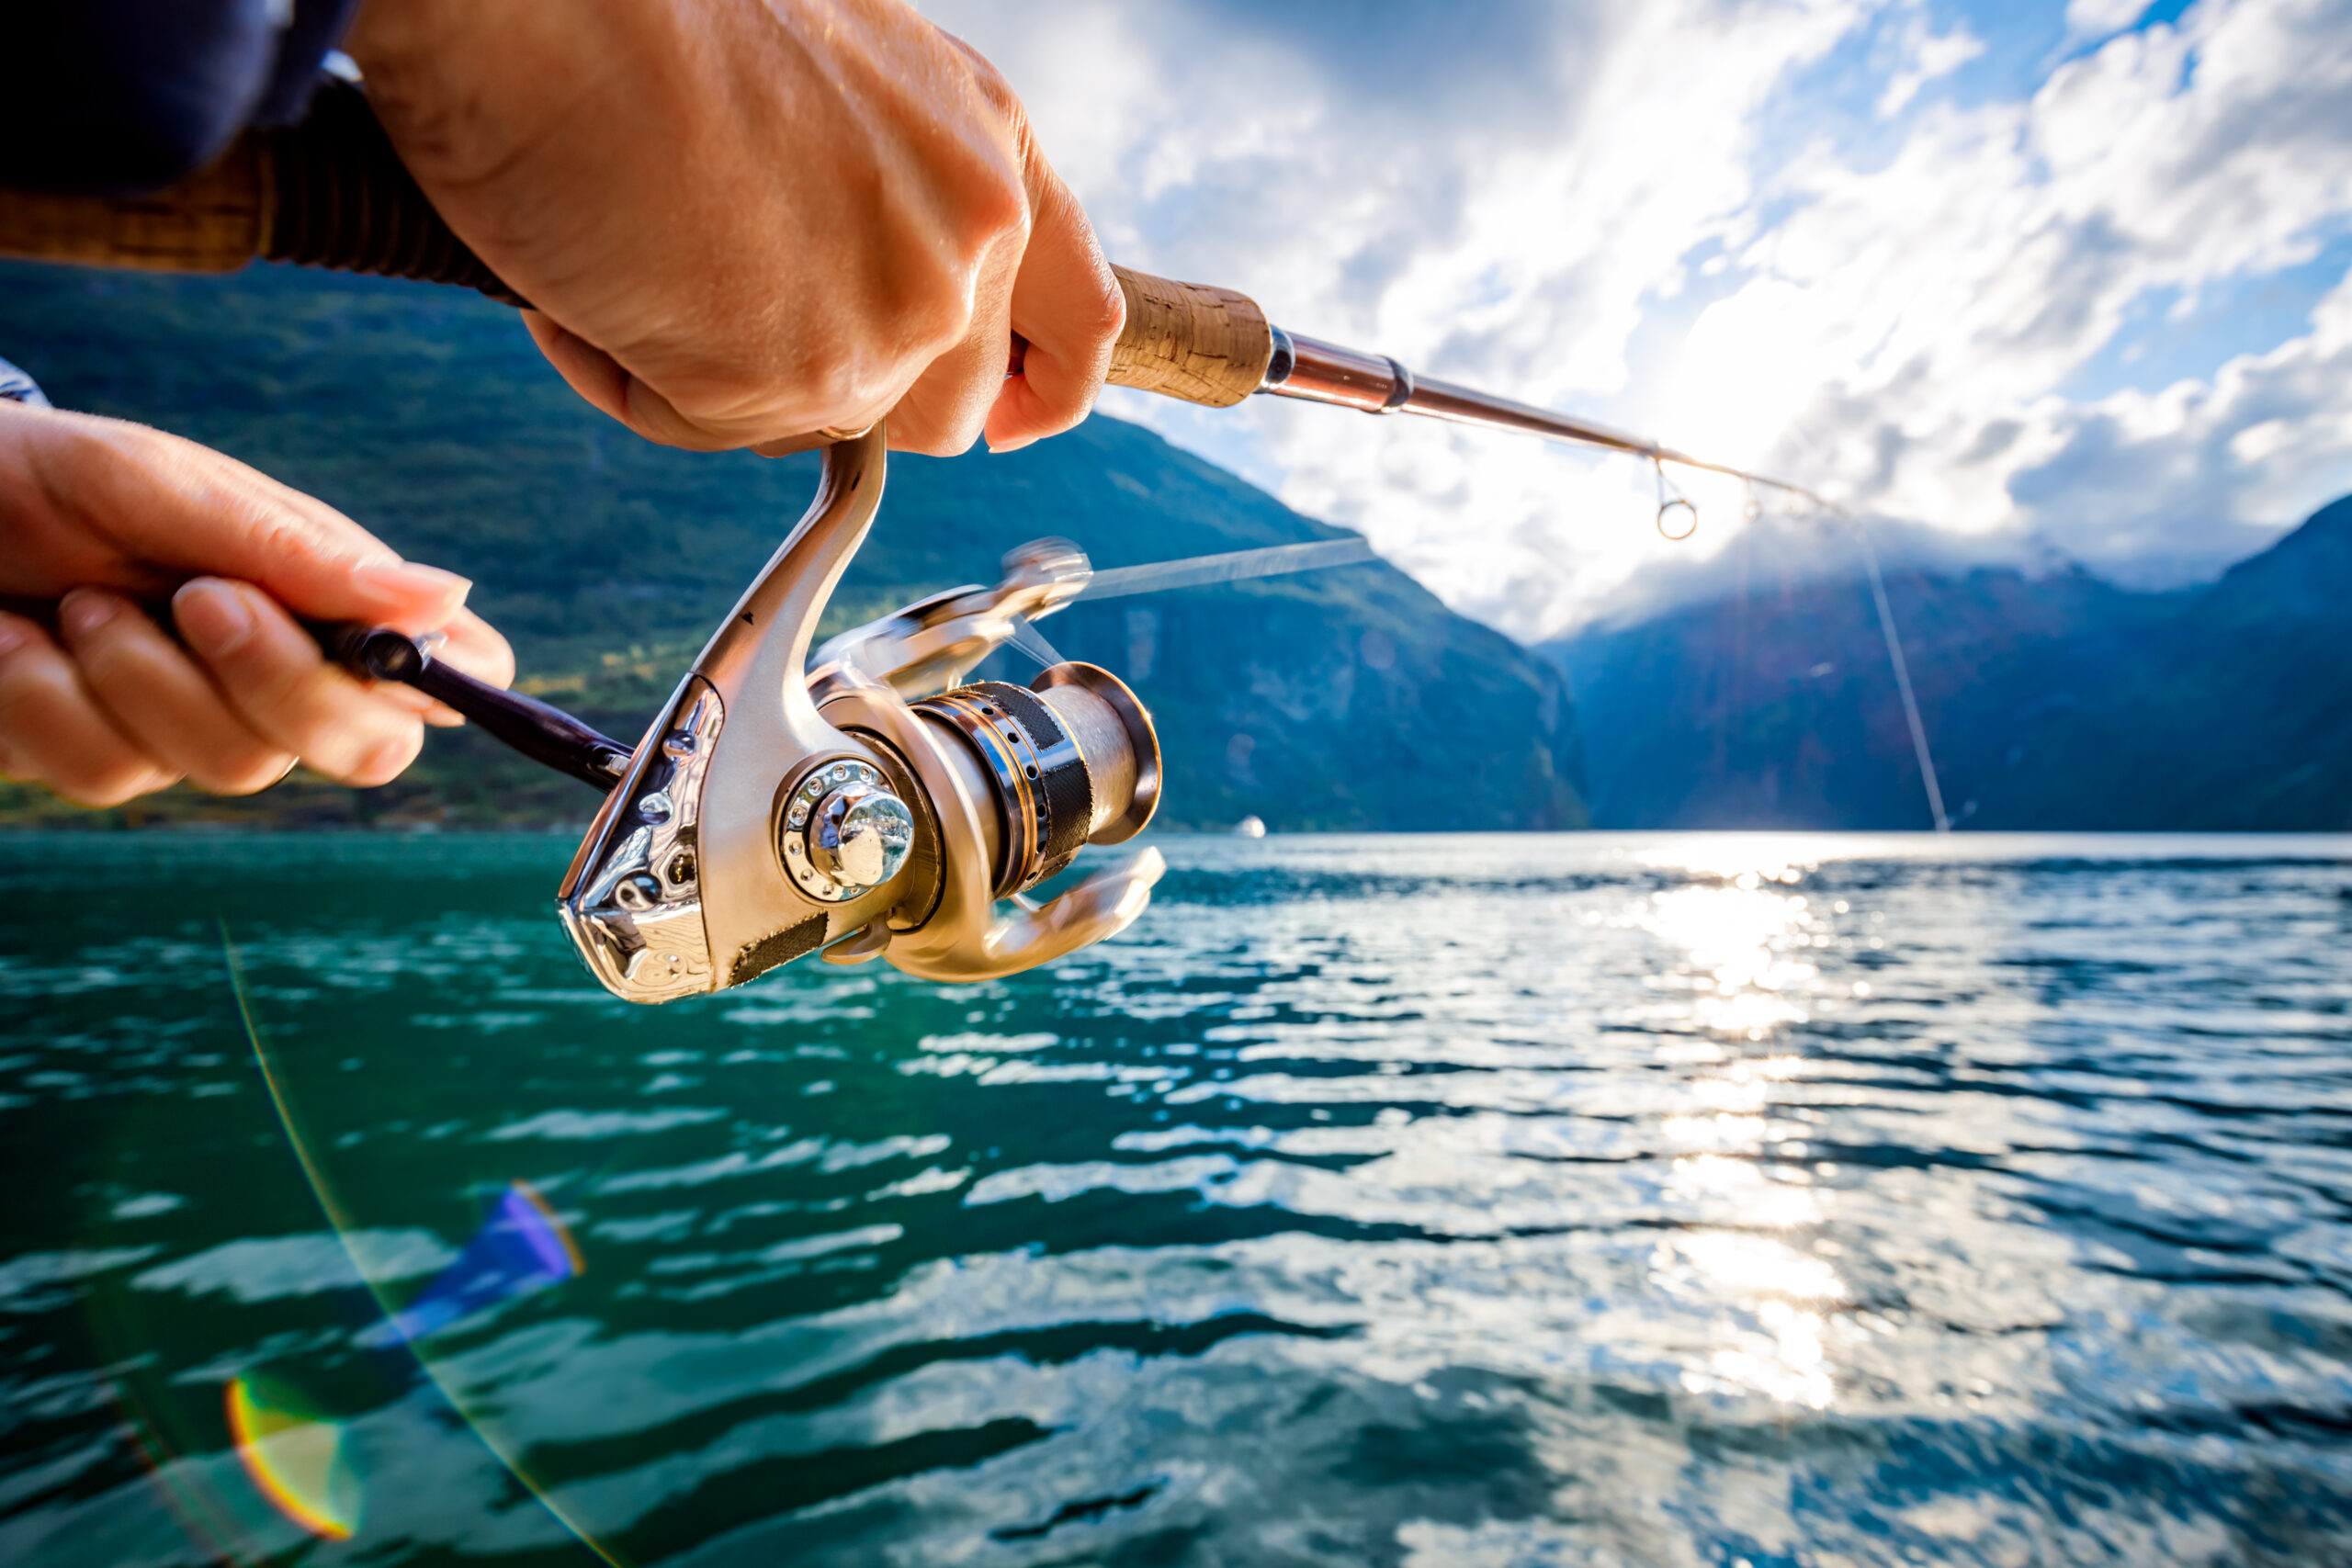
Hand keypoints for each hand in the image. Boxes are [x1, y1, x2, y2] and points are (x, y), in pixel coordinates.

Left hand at [0, 402, 512, 806]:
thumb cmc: (52, 474)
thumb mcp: (171, 487)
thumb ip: (298, 552)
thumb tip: (446, 599)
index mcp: (328, 597)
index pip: (452, 672)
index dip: (449, 684)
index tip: (393, 658)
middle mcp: (283, 673)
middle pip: (366, 748)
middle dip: (282, 684)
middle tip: (200, 597)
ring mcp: (196, 726)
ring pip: (232, 767)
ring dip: (137, 674)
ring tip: (78, 597)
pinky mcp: (103, 757)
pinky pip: (108, 778)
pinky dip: (46, 699)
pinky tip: (15, 639)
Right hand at [344, 0, 1124, 457]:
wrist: (548, 10)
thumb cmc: (656, 22)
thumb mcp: (837, 92)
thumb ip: (891, 199)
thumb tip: (850, 290)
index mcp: (989, 149)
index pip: (1079, 318)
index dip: (1044, 388)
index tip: (1008, 421)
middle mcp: (970, 235)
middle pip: (946, 408)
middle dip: (852, 393)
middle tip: (740, 319)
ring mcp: (898, 313)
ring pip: (821, 427)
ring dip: (727, 379)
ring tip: (641, 261)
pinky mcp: (803, 377)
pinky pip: (711, 428)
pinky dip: (634, 376)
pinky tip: (590, 282)